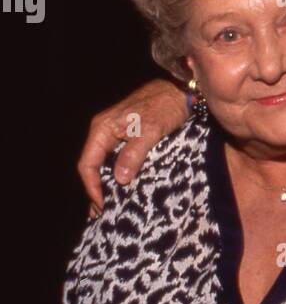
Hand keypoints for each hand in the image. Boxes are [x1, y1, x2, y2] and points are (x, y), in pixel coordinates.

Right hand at [77, 79, 188, 211]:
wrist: (181, 90)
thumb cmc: (165, 106)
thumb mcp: (150, 130)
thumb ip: (133, 153)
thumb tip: (120, 179)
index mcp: (102, 129)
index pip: (87, 164)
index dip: (92, 187)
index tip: (103, 206)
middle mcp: (104, 131)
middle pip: (92, 166)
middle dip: (97, 190)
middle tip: (104, 214)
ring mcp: (115, 134)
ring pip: (103, 164)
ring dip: (107, 184)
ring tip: (112, 206)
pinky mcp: (127, 137)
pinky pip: (116, 159)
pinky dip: (117, 175)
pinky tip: (124, 188)